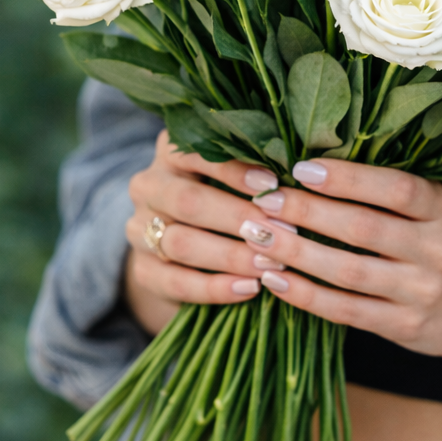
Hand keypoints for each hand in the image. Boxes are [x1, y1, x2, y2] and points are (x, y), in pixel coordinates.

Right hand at [124, 130, 284, 335]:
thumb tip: (303, 172)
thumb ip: (258, 168)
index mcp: (171, 151)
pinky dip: (214, 288)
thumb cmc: (229, 194)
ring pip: (180, 243)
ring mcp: (138, 229)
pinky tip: (249, 288)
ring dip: (231, 255)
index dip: (235, 170)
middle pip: (188, 201)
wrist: (185, 244)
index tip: (273, 184)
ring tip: (271, 263)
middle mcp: (149, 185)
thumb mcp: (237, 173)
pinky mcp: (142, 270)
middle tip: (282, 231)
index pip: (197, 153)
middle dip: (238, 217)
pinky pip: (175, 282)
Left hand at [237, 158, 441, 362]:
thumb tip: (316, 164)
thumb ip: (393, 191)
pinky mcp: (404, 328)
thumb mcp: (438, 209)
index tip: (302, 167)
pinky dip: (306, 295)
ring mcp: (421, 293)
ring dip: (297, 253)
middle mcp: (437, 250)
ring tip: (258, 236)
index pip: (397, 189)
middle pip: (364, 229)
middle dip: (308, 212)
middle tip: (265, 199)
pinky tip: (274, 279)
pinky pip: (346, 311)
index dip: (348, 178)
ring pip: (349, 272)